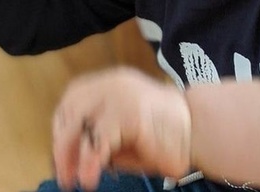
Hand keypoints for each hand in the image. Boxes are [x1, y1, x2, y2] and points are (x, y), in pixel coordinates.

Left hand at [52, 67, 191, 190]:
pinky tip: (91, 178)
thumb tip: (71, 154)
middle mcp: (113, 82)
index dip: (62, 125)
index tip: (61, 153)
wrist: (198, 129)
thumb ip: (99, 131)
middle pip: (71, 108)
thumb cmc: (163, 134)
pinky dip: (90, 163)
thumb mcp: (123, 130)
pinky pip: (99, 142)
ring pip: (80, 124)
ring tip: (74, 180)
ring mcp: (121, 95)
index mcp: (112, 80)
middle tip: (63, 174)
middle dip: (63, 143)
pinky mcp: (130, 114)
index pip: (73, 96)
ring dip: (71, 156)